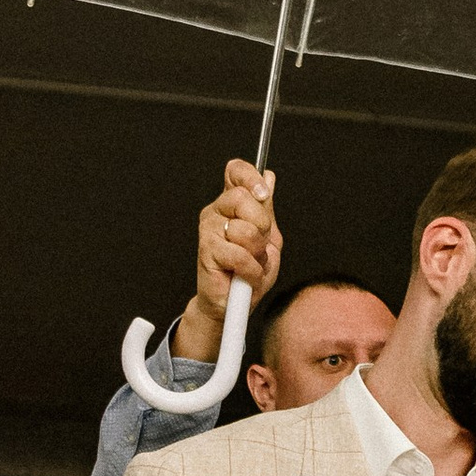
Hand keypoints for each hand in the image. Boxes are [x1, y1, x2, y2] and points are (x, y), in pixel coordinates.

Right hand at [173, 161, 281, 360]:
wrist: (235, 304)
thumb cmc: (250, 271)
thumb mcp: (268, 237)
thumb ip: (267, 207)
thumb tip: (268, 175)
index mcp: (231, 203)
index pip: (235, 171)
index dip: (250, 177)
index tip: (263, 194)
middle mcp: (216, 211)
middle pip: (244, 197)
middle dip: (262, 226)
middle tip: (258, 246)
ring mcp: (208, 229)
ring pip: (246, 229)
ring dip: (257, 253)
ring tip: (250, 263)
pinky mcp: (207, 250)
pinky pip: (240, 254)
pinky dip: (251, 270)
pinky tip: (244, 276)